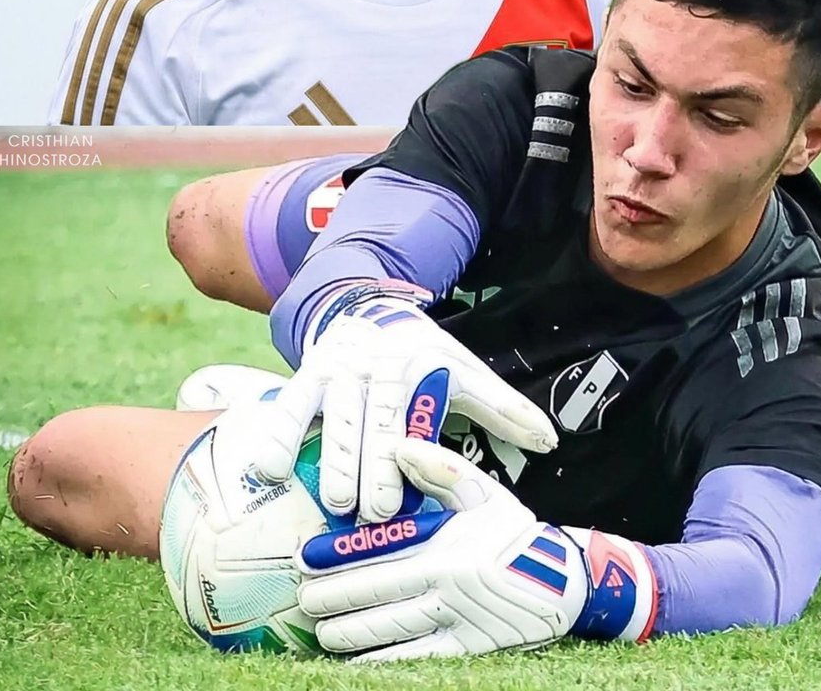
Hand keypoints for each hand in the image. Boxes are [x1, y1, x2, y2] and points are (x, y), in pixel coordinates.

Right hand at [251, 286, 557, 520]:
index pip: (415, 418)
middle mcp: (377, 367)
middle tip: (371, 511)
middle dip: (372, 466)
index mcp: (419, 368)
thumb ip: (504, 407)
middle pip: (375, 422)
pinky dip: (279, 434)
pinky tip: (268, 469)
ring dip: (333, 458)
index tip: (411, 494)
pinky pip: (291, 406)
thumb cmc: (423, 357)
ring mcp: (339, 369)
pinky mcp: (306, 374)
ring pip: (335, 418)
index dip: (412, 456)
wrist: (368, 310)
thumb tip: (551, 441)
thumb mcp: (464, 372)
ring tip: (332, 501)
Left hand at [295, 438, 657, 660]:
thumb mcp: (483, 491)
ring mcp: (455, 624)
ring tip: (320, 633)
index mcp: (444, 547)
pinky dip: (381, 662)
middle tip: (302, 601)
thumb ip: (441, 467)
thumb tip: (398, 445)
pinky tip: (356, 662)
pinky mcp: (465, 652)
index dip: (336, 562)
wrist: (562, 583)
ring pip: (388, 632)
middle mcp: (445, 588)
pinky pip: (414, 660)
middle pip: (374, 598)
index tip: (304, 563)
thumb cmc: (513, 532)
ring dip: (348, 634)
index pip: (377, 557)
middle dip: (331, 601)